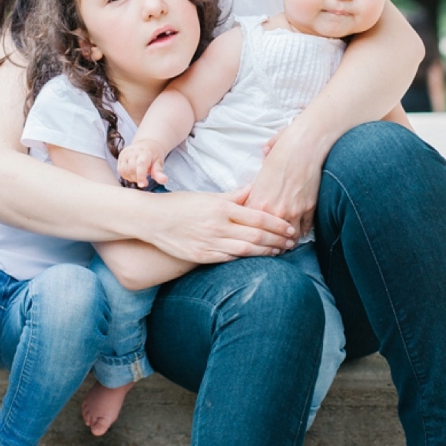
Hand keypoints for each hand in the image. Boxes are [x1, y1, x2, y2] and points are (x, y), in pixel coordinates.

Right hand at [117, 139, 167, 187]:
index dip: (141, 176)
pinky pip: (120, 170)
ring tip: (138, 175)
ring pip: (124, 171)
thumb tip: (164, 180)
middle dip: (137, 178)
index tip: (143, 185)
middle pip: (131, 170)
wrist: (146, 144)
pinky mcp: (120, 157)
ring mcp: (125, 154)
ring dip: (131, 178)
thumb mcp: (159, 163)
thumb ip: (159, 173)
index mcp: (144, 153)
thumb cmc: (153, 156)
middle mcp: (132, 152)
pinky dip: (126, 175)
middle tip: (144, 179)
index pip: (140, 165)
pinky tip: (132, 174)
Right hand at [144, 187, 296, 264]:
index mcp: (220, 207)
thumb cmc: (181, 205)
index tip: (290, 228)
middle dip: (277, 240)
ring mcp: (209, 243)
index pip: (257, 216)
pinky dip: (246, 259)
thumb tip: (255, 187)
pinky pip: (230, 259)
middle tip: (292, 242)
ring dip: (266, 252)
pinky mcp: (202, 256)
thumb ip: (234, 195)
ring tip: (279, 251)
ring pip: (246, 250)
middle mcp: (217, 226)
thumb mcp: (208, 196)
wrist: (152, 220)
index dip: (277, 224)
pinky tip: (257, 258)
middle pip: (256, 235)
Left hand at [246, 125, 322, 241]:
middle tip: (270, 248)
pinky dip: (302, 231)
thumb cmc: (281, 152)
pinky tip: (299, 232)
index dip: (251, 233)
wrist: (304, 145)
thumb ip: (256, 187)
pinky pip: (305, 228)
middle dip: (269, 244)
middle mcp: (274, 210)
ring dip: (287, 241)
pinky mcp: (308, 208)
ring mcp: (292, 211)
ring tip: (286, 244)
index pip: (250, 227)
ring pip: (289, 236)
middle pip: (269, 237)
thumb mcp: (262, 170)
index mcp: (258, 200)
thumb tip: (253, 189)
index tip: (253, 238)